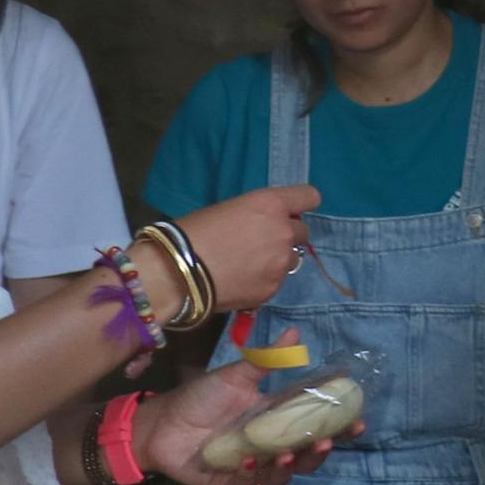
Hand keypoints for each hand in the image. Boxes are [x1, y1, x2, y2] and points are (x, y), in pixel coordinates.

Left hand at [136, 363, 352, 484]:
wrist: (159, 422)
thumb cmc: (200, 397)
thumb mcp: (236, 376)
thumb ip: (267, 360)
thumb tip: (295, 332)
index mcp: (279, 422)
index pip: (317, 426)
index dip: (340, 428)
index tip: (357, 422)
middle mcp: (270, 447)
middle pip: (307, 457)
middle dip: (320, 453)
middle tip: (324, 442)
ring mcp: (251, 467)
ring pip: (282, 476)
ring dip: (290, 468)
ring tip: (287, 454)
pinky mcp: (227, 482)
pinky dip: (251, 477)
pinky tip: (249, 463)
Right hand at [175, 185, 318, 315]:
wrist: (174, 272)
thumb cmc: (191, 233)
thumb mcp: (227, 211)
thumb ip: (255, 216)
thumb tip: (262, 226)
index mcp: (271, 205)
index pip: (310, 196)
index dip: (299, 205)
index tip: (289, 212)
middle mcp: (284, 231)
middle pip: (302, 231)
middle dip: (286, 235)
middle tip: (260, 243)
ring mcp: (282, 262)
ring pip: (292, 259)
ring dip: (278, 260)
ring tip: (248, 265)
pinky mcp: (273, 288)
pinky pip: (275, 281)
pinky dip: (263, 281)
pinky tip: (239, 281)